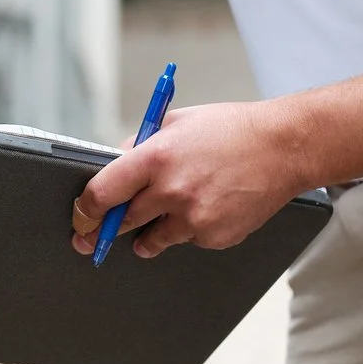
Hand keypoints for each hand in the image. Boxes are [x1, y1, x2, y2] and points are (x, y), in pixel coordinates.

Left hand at [70, 102, 302, 258]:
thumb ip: (141, 145)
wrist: (283, 148)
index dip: (84, 211)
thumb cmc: (231, 130)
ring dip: (149, 231)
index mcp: (155, 158)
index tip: (80, 219)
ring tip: (168, 209)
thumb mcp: (175, 123)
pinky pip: (188, 240)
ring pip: (153, 239)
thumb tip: (114, 165)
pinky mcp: (215, 236)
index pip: (102, 194)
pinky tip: (208, 204)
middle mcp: (172, 191)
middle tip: (97, 234)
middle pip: (122, 222)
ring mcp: (195, 218)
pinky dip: (190, 229)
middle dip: (108, 228)